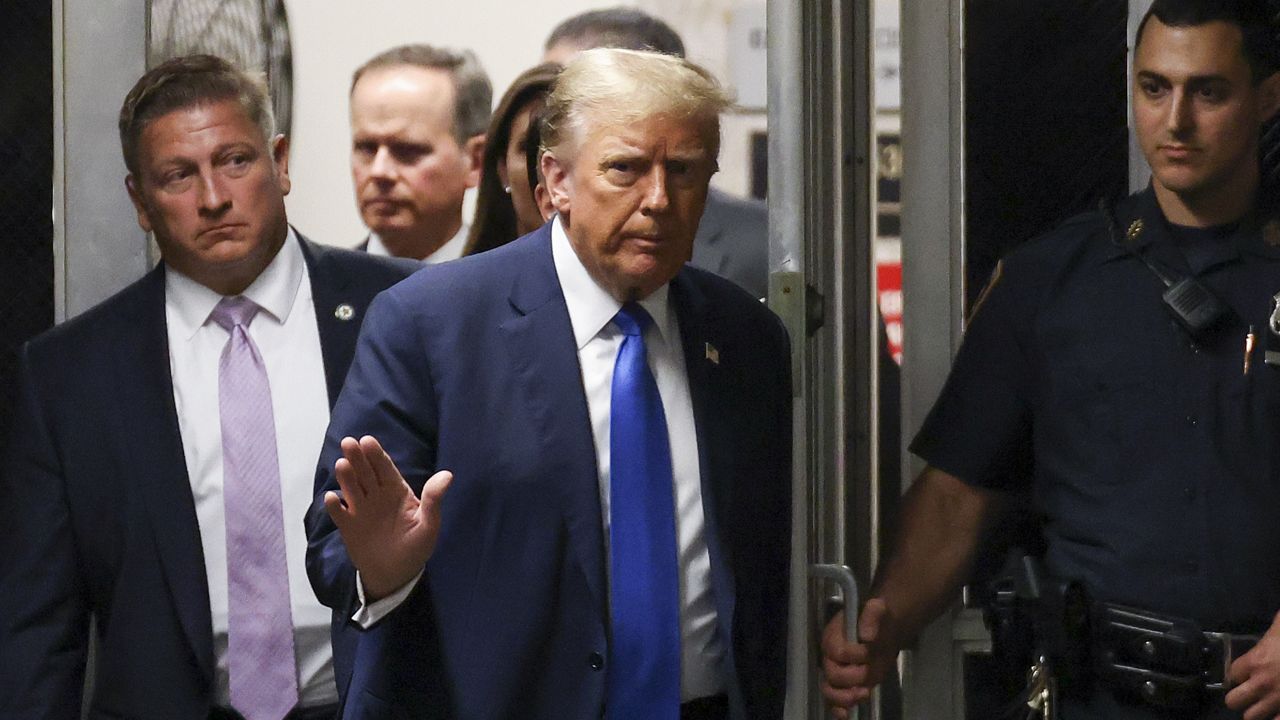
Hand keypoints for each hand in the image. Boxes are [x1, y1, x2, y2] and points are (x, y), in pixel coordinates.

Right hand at [323, 435, 452, 601]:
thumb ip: (434, 500)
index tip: (368, 440)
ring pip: (351, 489)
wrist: (396, 574)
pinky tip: (333, 497)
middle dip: (357, 458)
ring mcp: (361, 510)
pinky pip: (340, 514)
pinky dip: (335, 506)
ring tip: (342, 465)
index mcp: (396, 491)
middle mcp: (376, 496)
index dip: (376, 455)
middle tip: (349, 443)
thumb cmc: (416, 547)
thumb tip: (447, 474)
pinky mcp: (348, 527)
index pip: (385, 468)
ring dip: (346, 477)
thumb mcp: (429, 525)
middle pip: (365, 473)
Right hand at [820, 598, 895, 718]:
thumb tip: (867, 636)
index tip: (868, 651)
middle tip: (868, 673)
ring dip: (844, 697)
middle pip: (832, 674)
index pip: (837, 651)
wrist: (885, 631)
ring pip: (830, 690)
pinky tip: (847, 714)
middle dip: (851, 678)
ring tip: (862, 694)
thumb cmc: (878, 620)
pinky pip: (834, 701)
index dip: (853, 655)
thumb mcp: (878, 610)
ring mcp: (838, 672)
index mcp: (834, 636)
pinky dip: (839, 709)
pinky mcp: (846, 686)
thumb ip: (872, 615)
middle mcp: (831, 656)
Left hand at [1226, 611, 1279, 719]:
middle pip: (1233, 701)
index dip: (1236, 676)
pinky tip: (1276, 711)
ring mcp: (1278, 699)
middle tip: (1248, 693)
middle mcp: (1262, 684)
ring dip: (1255, 710)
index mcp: (1255, 662)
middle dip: (1239, 697)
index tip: (1242, 675)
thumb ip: (1270, 633)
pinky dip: (1274, 718)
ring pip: (1251, 717)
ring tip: (1263, 703)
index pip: (1231, 675)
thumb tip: (1273, 628)